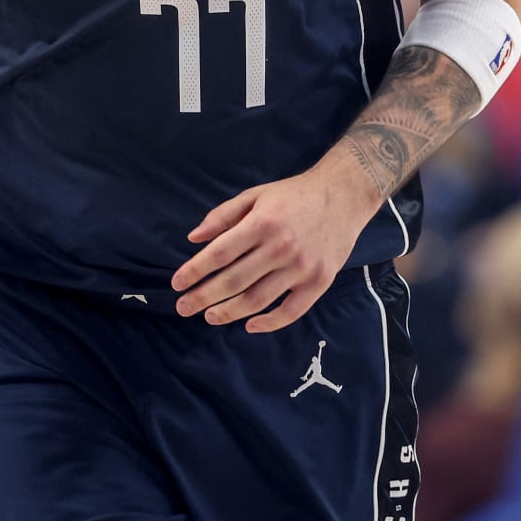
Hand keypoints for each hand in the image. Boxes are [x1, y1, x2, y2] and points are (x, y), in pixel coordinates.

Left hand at [172, 171, 376, 333]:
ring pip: (257, 300)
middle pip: (234, 281)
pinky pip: (290, 311)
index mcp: (263, 223)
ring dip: (229, 312)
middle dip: (203, 297)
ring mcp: (302, 267)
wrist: (344, 196)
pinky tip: (249, 325)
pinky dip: (268, 323)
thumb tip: (193, 238)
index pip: (220, 253)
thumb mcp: (256, 195)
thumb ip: (223, 216)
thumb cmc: (294, 195)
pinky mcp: (319, 281)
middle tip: (183, 307)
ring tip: (210, 316)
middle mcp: (282, 247)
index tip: (177, 283)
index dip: (195, 271)